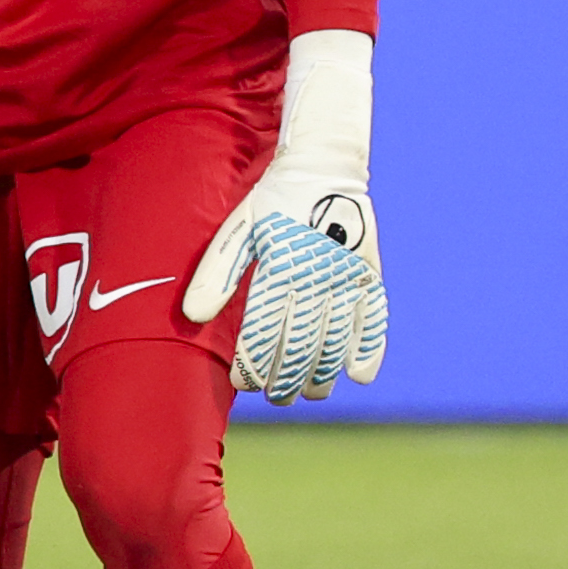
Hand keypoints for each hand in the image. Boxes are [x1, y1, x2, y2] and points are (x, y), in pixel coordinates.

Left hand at [182, 30, 386, 399]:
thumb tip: (192, 318)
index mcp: (278, 267)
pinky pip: (375, 320)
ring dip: (323, 373)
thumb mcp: (235, 232)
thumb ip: (214, 275)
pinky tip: (360, 376)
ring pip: (336, 339)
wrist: (322, 171)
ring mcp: (349, 277)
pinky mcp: (372, 275)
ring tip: (308, 395)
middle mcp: (316, 276)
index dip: (252, 362)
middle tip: (275, 397)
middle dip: (285, 377)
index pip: (263, 330)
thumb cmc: (269, 206)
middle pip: (300, 342)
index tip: (242, 383)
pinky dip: (370, 350)